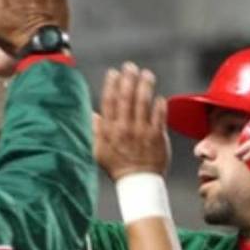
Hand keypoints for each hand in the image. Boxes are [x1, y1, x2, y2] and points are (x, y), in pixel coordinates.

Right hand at [94, 63, 169, 180]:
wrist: (138, 182)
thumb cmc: (118, 166)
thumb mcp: (99, 150)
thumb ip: (95, 130)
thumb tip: (89, 114)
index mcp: (109, 130)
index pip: (109, 101)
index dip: (111, 84)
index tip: (114, 72)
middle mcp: (125, 128)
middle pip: (126, 98)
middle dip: (128, 79)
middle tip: (130, 67)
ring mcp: (142, 131)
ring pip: (143, 102)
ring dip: (145, 86)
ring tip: (147, 74)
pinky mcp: (157, 136)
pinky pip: (159, 116)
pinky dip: (159, 104)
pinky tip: (159, 96)